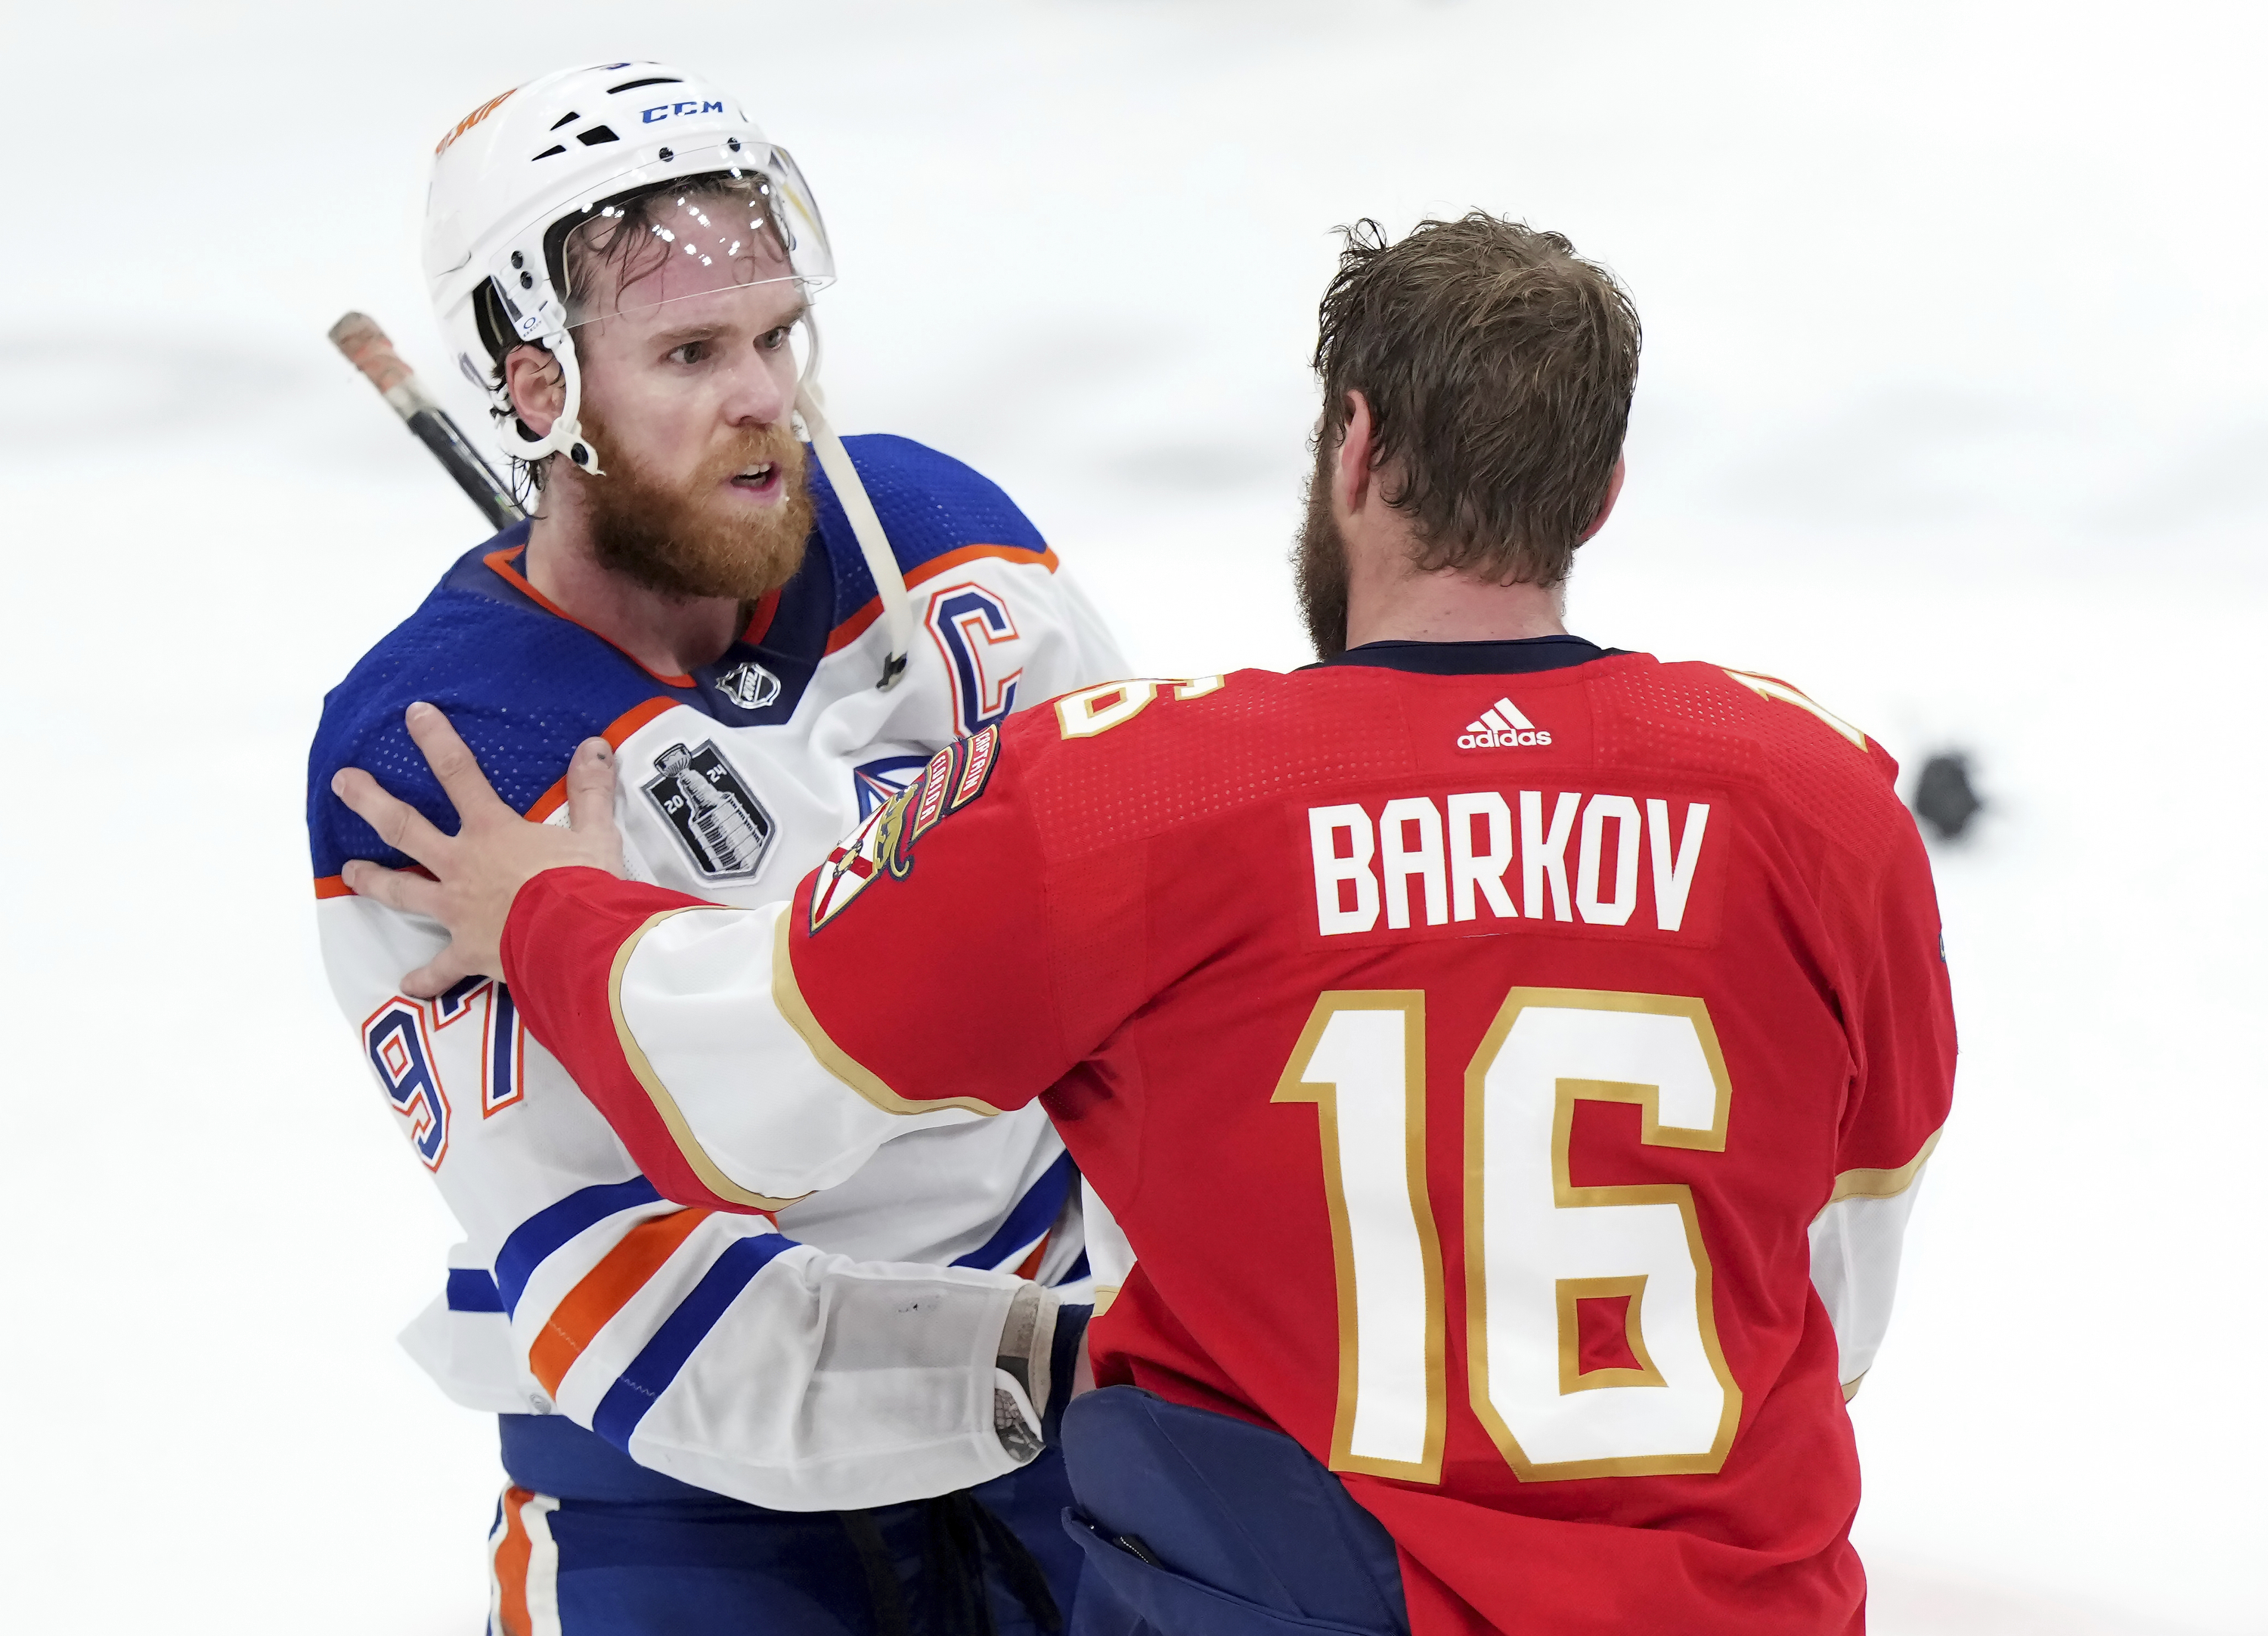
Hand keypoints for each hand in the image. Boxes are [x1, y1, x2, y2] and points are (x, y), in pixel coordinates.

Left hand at [333, 702, 624, 997]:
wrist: (576, 942)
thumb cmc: (585, 885)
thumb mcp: (596, 832)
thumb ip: (591, 791)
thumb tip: (594, 746)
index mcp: (492, 831)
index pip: (460, 774)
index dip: (437, 740)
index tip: (414, 715)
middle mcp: (463, 865)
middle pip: (404, 828)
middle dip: (370, 802)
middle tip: (342, 783)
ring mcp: (457, 910)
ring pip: (403, 892)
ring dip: (374, 880)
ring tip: (350, 871)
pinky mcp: (468, 952)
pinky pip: (440, 969)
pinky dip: (425, 979)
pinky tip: (409, 987)